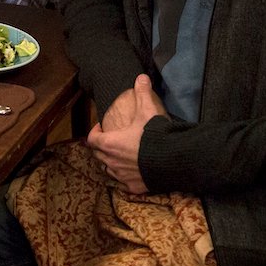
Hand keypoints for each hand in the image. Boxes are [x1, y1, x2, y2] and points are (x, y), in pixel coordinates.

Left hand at [86, 74, 164, 193]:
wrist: (173, 161)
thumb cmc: (155, 135)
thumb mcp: (148, 110)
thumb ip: (142, 93)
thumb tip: (141, 77)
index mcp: (110, 143)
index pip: (92, 139)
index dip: (94, 132)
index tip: (102, 126)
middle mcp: (112, 162)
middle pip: (98, 155)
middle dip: (102, 147)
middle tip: (111, 140)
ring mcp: (122, 176)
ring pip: (109, 170)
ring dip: (112, 162)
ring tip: (121, 155)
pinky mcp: (134, 187)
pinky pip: (124, 183)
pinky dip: (126, 177)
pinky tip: (134, 171)